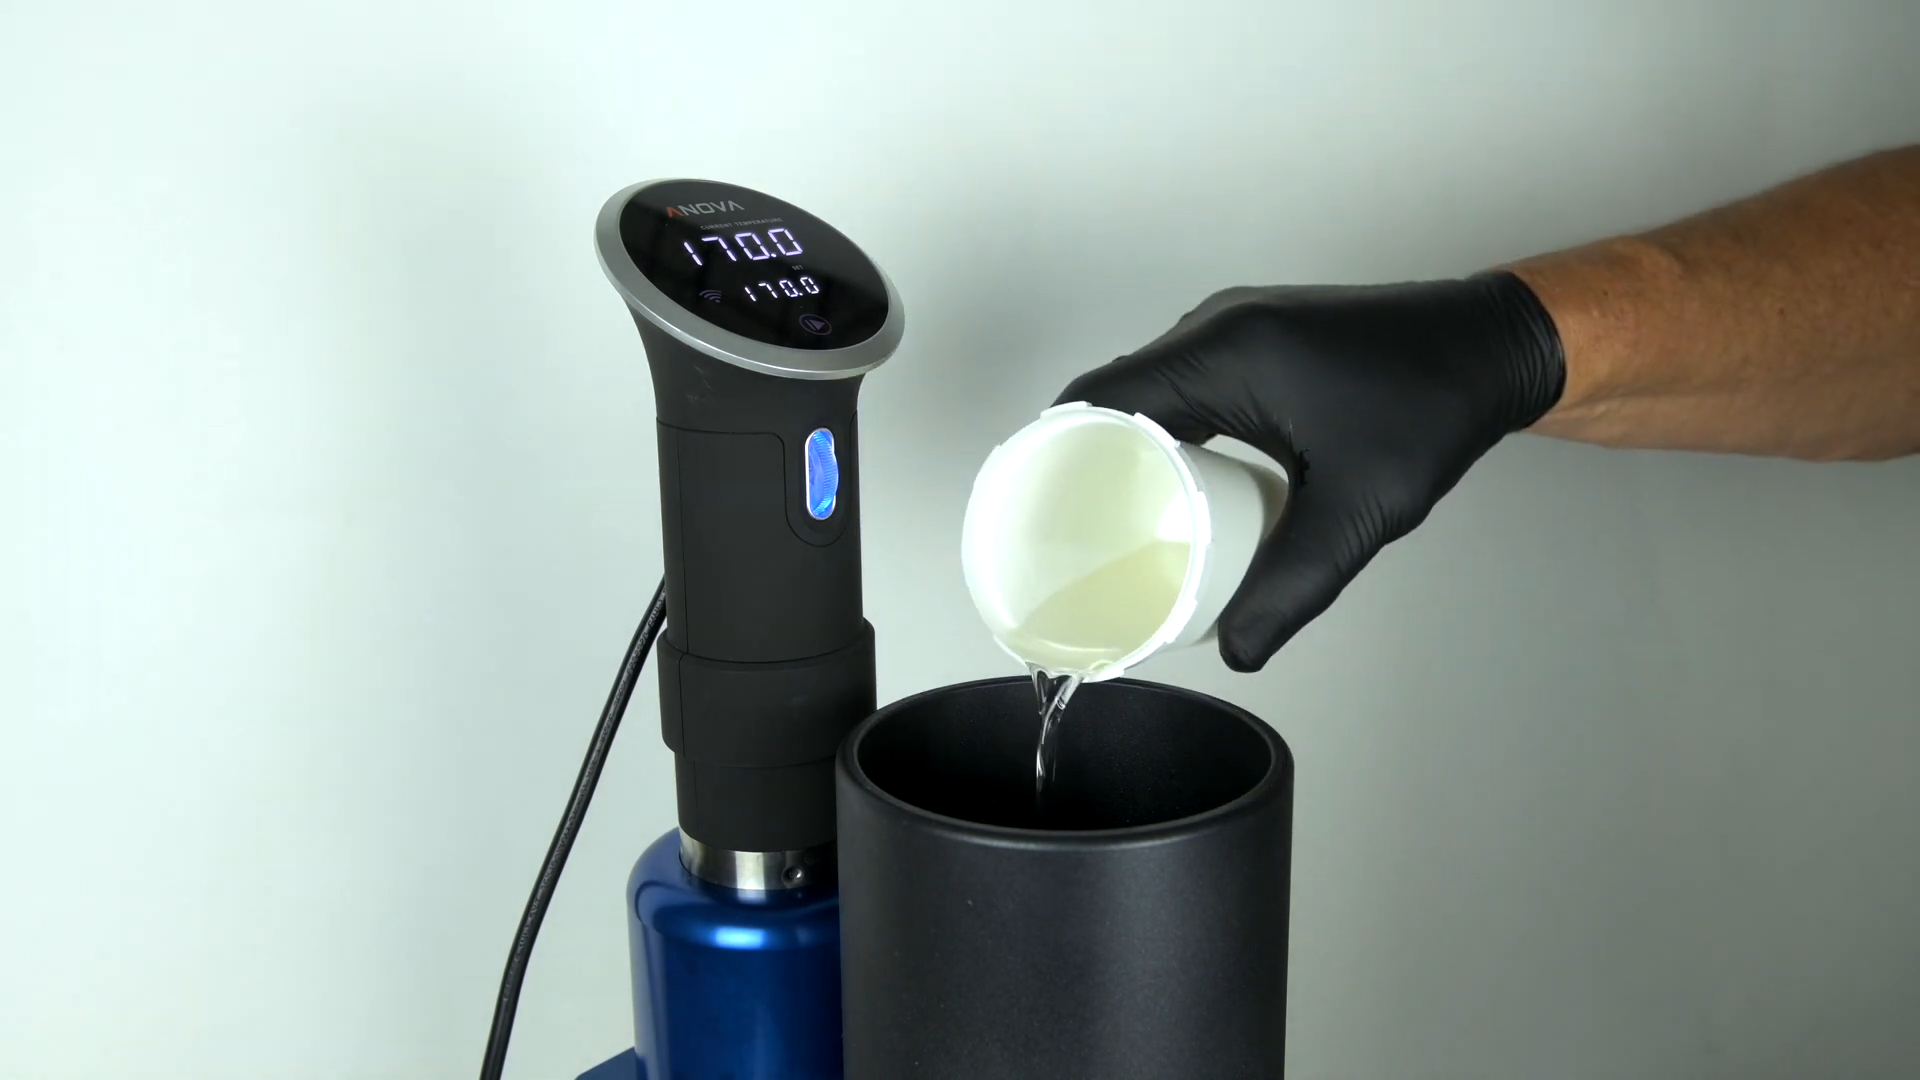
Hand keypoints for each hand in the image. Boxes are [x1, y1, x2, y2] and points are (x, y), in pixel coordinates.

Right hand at [1055, 272, 1565, 670]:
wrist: (1493, 347)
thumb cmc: (1434, 406)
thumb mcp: (1359, 509)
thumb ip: (1294, 584)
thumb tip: (1234, 648)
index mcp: (1221, 352)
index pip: (1097, 398)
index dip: (1052, 453)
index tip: (1033, 510)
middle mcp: (1215, 327)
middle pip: (1109, 396)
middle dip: (1079, 463)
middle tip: (1068, 533)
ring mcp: (1233, 329)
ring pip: (1143, 391)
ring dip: (1120, 448)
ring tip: (1109, 519)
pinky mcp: (1252, 341)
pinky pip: (1177, 385)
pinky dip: (1158, 432)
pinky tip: (1166, 484)